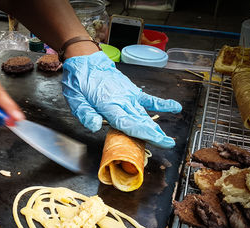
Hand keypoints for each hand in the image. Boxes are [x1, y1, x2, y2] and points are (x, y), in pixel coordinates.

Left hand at [61, 51, 181, 147]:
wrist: (86, 60)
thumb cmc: (79, 81)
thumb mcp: (74, 99)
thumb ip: (85, 113)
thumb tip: (94, 126)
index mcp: (108, 104)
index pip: (127, 122)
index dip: (142, 132)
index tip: (155, 140)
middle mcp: (122, 100)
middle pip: (139, 121)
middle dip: (153, 134)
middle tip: (167, 144)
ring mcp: (128, 95)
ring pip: (144, 114)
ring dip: (156, 127)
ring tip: (167, 138)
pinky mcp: (131, 91)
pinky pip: (148, 99)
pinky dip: (161, 103)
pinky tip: (175, 107)